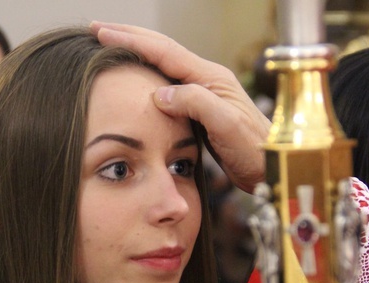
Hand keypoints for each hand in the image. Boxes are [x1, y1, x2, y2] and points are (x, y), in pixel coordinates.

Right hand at [91, 21, 268, 192]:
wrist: (270, 167)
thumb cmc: (255, 149)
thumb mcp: (225, 125)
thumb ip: (196, 103)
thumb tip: (160, 93)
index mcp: (210, 77)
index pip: (163, 51)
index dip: (130, 41)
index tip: (101, 32)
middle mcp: (206, 79)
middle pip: (161, 50)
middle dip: (128, 37)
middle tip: (97, 29)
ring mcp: (204, 93)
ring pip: (162, 65)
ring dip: (136, 54)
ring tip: (110, 48)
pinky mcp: (201, 110)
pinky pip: (167, 86)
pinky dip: (146, 77)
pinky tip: (136, 82)